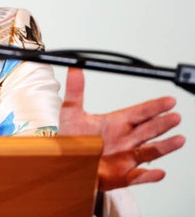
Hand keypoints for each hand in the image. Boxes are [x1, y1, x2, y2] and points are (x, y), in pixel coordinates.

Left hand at [59, 68, 185, 190]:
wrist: (67, 163)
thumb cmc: (73, 140)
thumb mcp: (71, 113)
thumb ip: (75, 91)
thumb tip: (75, 68)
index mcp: (116, 123)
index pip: (139, 112)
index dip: (154, 107)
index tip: (169, 100)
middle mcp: (125, 140)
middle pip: (148, 130)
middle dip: (162, 123)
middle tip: (175, 116)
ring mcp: (126, 158)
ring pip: (150, 151)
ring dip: (164, 146)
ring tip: (179, 139)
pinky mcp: (122, 176)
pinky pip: (139, 177)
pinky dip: (150, 175)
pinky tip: (159, 172)